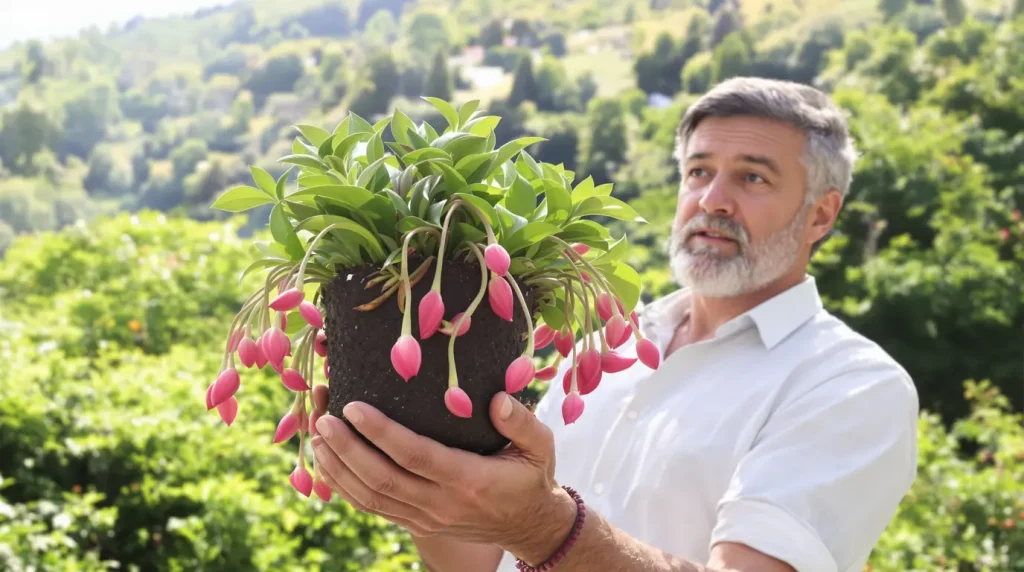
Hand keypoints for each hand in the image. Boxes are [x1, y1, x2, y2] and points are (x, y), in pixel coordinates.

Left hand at [310, 385, 575, 555]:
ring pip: (371, 497)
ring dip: (338, 467)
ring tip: (317, 434)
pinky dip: (345, 487)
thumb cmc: (531, 476)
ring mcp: (425, 518)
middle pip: (382, 479)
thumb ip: (521, 422)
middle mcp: (442, 504)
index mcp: (469, 480)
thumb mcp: (540, 446)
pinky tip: (328, 462)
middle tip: (323, 417)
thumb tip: (497, 399)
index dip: (381, 433)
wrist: (530, 526)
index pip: (416, 456)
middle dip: (347, 448)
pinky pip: (373, 508)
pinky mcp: (416, 524)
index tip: (353, 406)